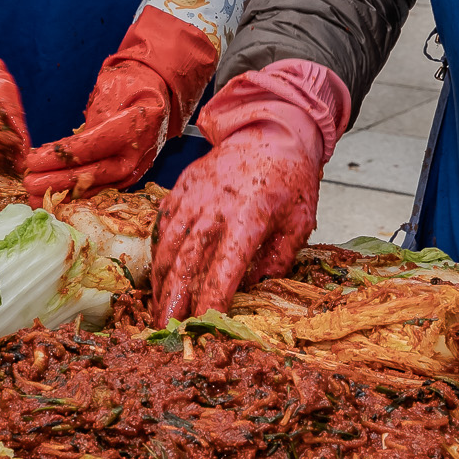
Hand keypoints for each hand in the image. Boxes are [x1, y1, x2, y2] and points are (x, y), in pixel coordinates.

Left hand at [23, 9, 216, 199]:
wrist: (160, 98)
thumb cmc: (131, 88)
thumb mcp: (111, 92)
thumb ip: (91, 121)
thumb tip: (59, 150)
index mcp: (134, 127)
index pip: (91, 147)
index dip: (60, 157)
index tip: (33, 161)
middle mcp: (137, 155)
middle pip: (92, 174)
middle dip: (56, 181)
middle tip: (29, 183)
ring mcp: (134, 170)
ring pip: (94, 187)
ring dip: (63, 194)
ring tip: (36, 197)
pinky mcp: (127, 178)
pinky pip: (99, 189)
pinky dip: (76, 194)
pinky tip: (54, 196)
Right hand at [150, 61, 346, 320]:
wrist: (269, 130)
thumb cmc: (290, 178)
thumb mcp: (301, 220)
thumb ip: (279, 257)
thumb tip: (254, 284)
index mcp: (248, 216)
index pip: (224, 267)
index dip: (212, 298)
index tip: (204, 324)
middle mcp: (214, 206)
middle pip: (185, 260)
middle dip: (173, 298)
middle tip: (166, 328)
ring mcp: (192, 195)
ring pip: (167, 244)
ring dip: (160, 280)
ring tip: (157, 308)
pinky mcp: (180, 188)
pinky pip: (163, 224)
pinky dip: (158, 251)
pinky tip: (157, 274)